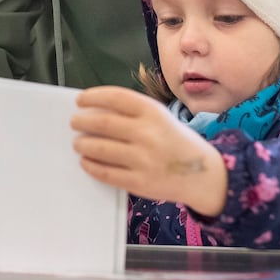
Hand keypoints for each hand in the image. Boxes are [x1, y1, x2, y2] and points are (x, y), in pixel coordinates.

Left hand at [71, 86, 226, 216]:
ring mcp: (144, 159)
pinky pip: (106, 173)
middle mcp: (149, 133)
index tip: (80, 100)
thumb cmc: (175, 142)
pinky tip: (86, 161)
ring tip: (79, 143)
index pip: (115, 97)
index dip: (93, 97)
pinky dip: (91, 166)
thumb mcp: (161, 118)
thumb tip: (92, 110)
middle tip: (74, 122)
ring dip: (83, 144)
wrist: (205, 175)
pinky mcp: (140, 182)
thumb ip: (132, 113)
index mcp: (154, 112)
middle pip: (103, 123)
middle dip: (82, 121)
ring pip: (100, 148)